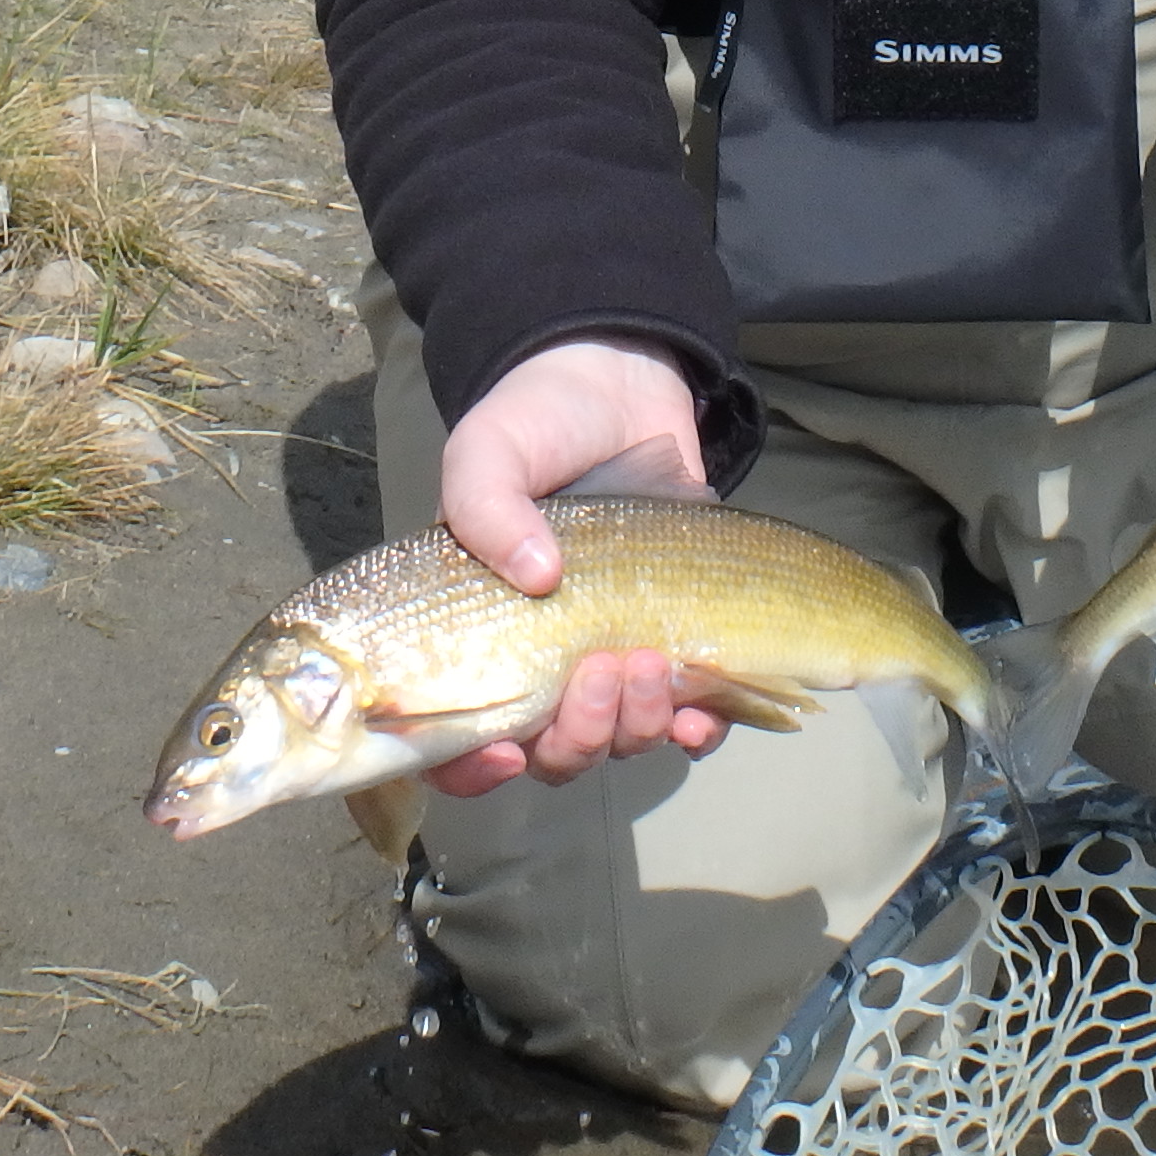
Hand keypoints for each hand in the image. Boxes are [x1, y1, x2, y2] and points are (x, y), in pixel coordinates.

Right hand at [423, 337, 728, 795]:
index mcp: (475, 636)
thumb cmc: (537, 423)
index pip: (451, 740)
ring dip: (635, 725)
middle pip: (549, 754)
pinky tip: (704, 711)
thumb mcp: (489, 450)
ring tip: (654, 663)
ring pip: (618, 743)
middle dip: (578, 736)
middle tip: (603, 670)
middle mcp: (538, 665)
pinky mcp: (677, 647)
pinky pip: (687, 723)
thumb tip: (536, 575)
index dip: (470, 769)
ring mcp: (610, 661)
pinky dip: (697, 730)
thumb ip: (484, 504)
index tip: (505, 753)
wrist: (621, 387)